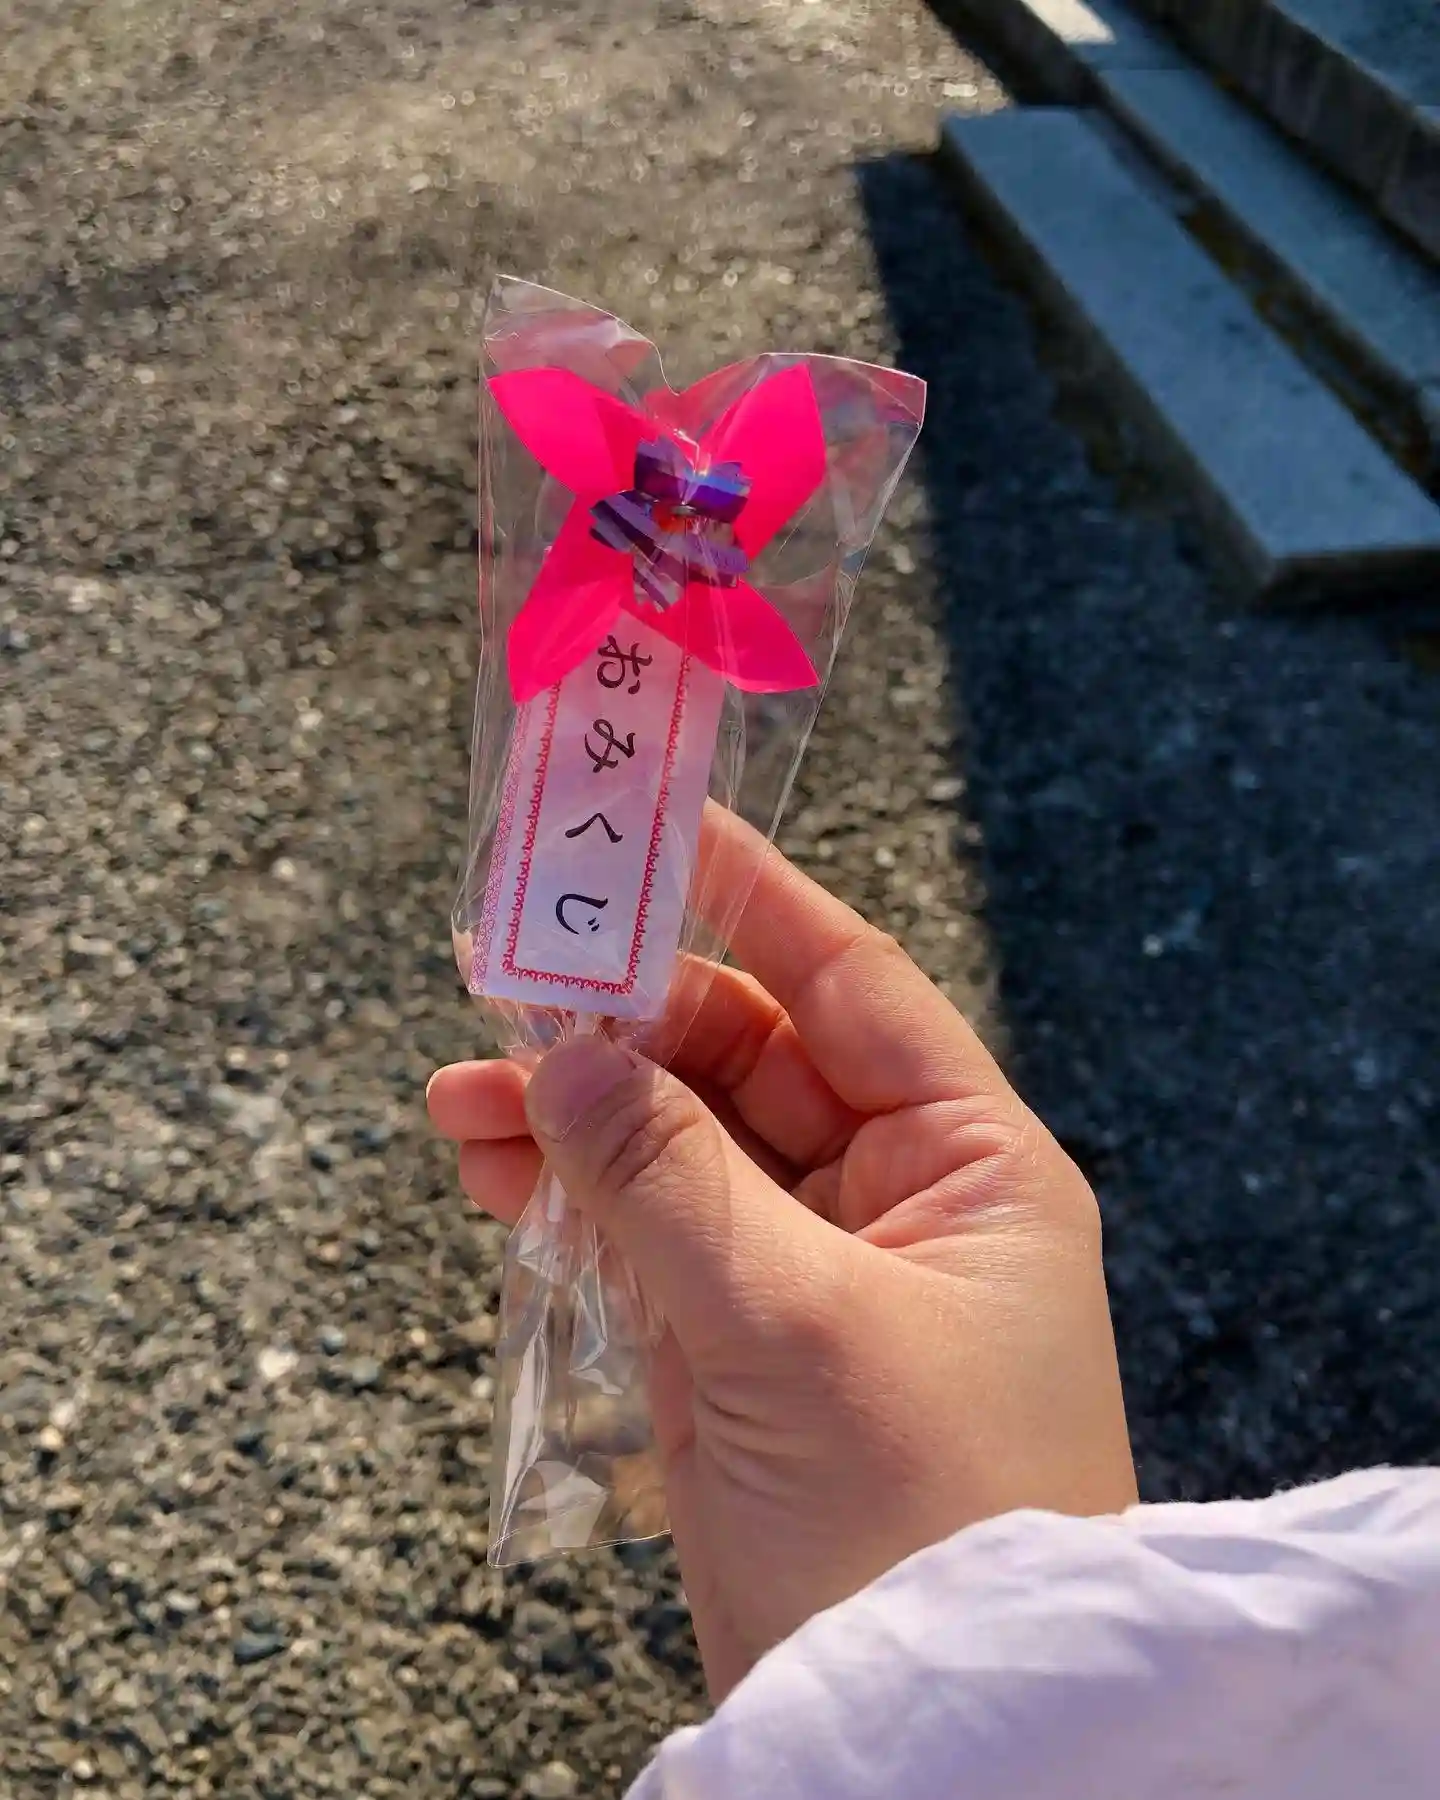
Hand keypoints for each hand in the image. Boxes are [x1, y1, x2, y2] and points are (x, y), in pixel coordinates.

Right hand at [428, 817, 1135, 1697]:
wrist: (918, 1732)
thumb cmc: (914, 1521)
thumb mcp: (793, 1327)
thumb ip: (671, 1178)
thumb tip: (568, 1051)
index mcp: (969, 1166)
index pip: (851, 985)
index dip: (753, 900)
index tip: (653, 828)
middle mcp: (897, 1200)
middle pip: (743, 1060)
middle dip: (623, 1029)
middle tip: (500, 994)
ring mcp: (810, 1272)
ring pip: (679, 1149)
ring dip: (575, 1118)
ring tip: (460, 1104)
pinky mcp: (739, 1344)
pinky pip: (649, 1236)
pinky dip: (572, 1203)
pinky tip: (494, 1174)